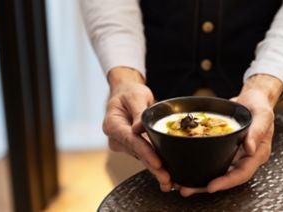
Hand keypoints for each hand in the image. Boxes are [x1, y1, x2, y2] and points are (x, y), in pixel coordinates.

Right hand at [102, 67, 172, 191]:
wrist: (125, 94)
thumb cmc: (129, 93)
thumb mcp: (135, 96)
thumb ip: (138, 111)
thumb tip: (139, 128)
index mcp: (112, 124)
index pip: (131, 141)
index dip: (145, 152)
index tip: (157, 163)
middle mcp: (116, 138)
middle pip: (137, 154)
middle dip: (152, 167)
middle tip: (167, 179)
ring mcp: (123, 144)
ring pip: (142, 158)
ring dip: (156, 170)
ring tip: (170, 182)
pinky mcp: (132, 147)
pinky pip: (145, 156)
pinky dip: (155, 166)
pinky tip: (167, 177)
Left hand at [177, 74, 282, 196]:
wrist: (252, 98)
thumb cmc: (259, 105)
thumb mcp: (263, 114)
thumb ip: (258, 130)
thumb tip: (249, 149)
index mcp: (258, 153)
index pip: (242, 173)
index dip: (227, 181)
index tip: (211, 186)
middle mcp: (245, 158)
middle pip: (226, 177)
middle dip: (207, 185)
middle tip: (186, 189)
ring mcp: (234, 154)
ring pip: (217, 171)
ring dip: (199, 178)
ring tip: (180, 184)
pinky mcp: (224, 148)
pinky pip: (212, 159)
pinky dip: (199, 164)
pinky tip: (184, 167)